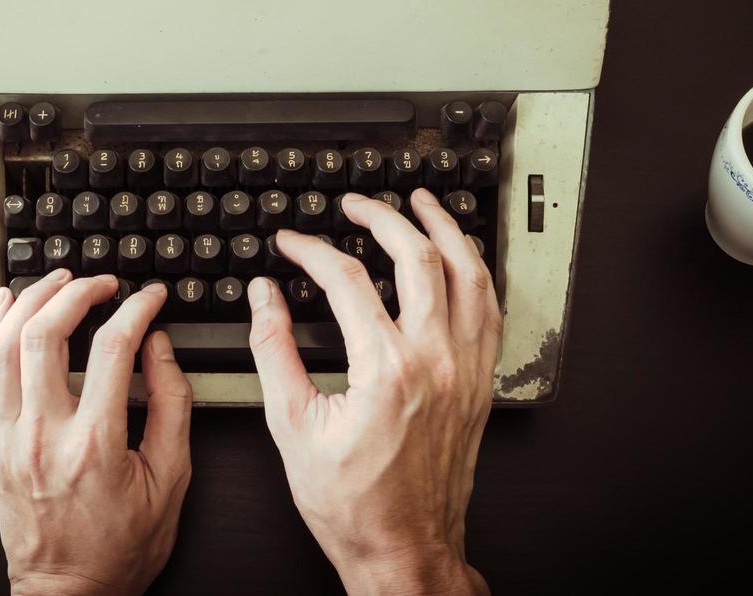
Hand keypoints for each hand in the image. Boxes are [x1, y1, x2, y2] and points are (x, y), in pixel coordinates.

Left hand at [0, 272, 192, 595]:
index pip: (113, 348)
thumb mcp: (170, 480)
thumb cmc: (119, 547)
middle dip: (75, 292)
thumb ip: (171, 406)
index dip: (136, 309)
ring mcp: (9, 440)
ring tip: (56, 282)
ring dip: (29, 302)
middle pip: (45, 335)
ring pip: (3, 348)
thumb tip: (160, 348)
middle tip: (100, 282)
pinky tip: (5, 307)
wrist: (68, 593)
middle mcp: (43, 437)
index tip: (149, 298)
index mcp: (94, 445)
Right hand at [247, 189, 500, 595]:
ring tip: (422, 203)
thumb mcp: (292, 426)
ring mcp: (466, 371)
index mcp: (386, 370)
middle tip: (356, 204)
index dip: (313, 250)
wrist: (403, 549)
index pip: (348, 280)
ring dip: (444, 230)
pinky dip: (474, 274)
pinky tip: (459, 259)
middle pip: (418, 258)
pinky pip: (489, 311)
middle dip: (384, 217)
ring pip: (469, 276)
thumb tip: (263, 299)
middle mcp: (435, 362)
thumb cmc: (352, 503)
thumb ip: (273, 351)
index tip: (293, 244)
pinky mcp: (481, 384)